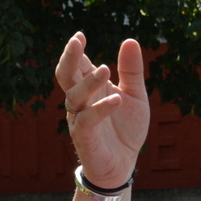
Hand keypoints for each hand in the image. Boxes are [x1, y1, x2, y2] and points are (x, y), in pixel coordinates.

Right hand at [56, 33, 147, 188]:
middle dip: (69, 58)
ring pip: (74, 96)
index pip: (77, 65)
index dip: (75, 50)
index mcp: (91, 88)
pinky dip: (101, 109)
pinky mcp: (85, 138)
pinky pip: (87, 121)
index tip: (80, 35)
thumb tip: (130, 40)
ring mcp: (80, 119)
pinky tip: (116, 100)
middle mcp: (81, 101)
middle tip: (76, 41)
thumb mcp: (135, 96)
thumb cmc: (125, 130)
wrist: (123, 165)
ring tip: (105, 69)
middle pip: (66, 76)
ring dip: (88, 82)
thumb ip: (131, 71)